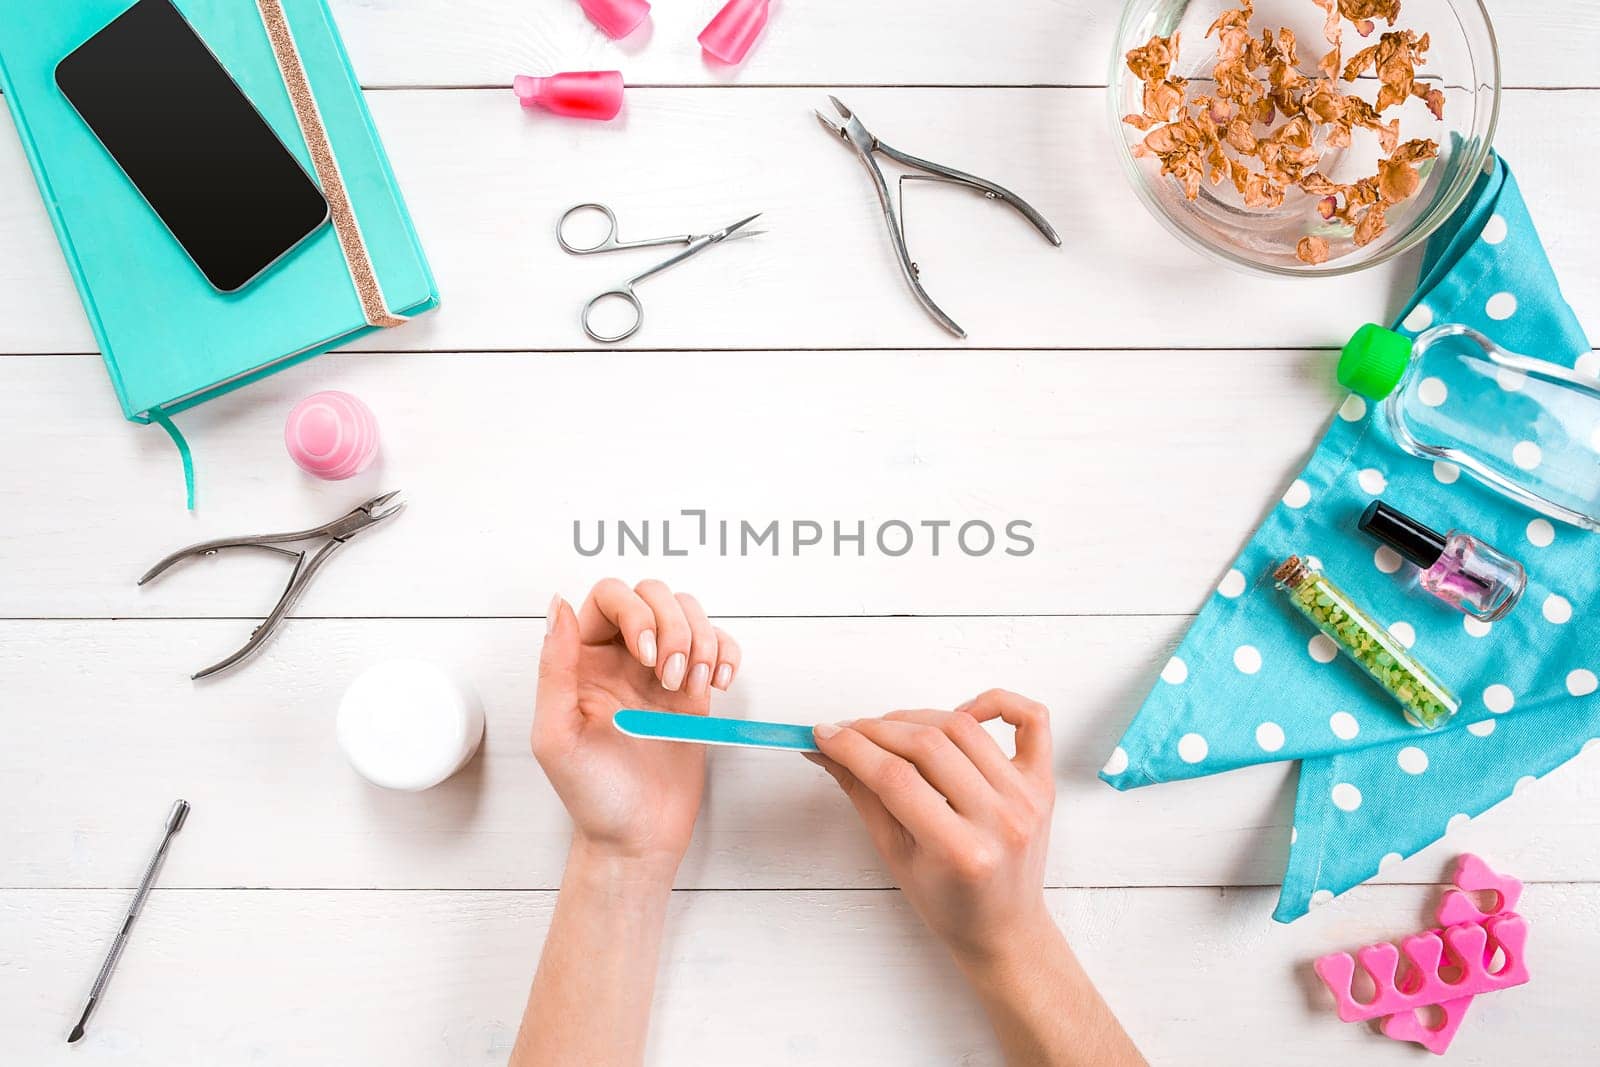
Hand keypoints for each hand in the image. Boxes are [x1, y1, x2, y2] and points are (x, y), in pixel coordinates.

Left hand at [533, 579, 741, 875]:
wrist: (637, 837)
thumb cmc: (592, 795)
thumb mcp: (557, 735)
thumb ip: (554, 668)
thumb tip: (558, 605)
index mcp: (581, 660)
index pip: (609, 597)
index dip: (634, 612)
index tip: (647, 655)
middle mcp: (621, 656)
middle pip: (653, 594)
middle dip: (673, 626)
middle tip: (671, 679)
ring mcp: (661, 670)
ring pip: (688, 612)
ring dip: (700, 641)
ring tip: (692, 689)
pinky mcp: (694, 689)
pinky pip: (717, 645)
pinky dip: (725, 655)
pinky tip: (717, 686)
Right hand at [810, 689, 1055, 963]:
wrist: (1004, 929)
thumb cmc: (950, 903)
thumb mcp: (895, 855)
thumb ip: (863, 794)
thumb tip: (828, 749)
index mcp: (960, 851)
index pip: (894, 777)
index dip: (852, 748)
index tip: (824, 734)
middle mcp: (999, 820)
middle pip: (927, 745)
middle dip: (876, 730)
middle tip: (848, 731)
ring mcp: (1026, 798)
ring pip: (964, 726)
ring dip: (916, 717)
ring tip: (889, 729)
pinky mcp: (1042, 783)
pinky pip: (1031, 719)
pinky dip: (998, 701)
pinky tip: (964, 710)